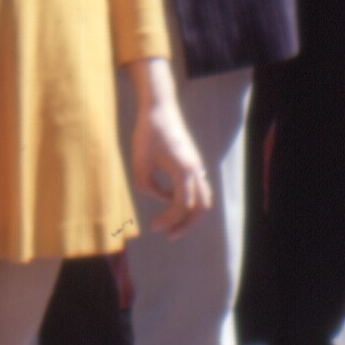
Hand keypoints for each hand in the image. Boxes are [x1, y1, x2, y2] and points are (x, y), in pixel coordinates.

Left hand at [127, 99, 213, 238]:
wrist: (159, 108)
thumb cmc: (147, 134)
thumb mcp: (140, 164)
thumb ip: (148, 187)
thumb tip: (160, 197)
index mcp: (185, 170)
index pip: (182, 205)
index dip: (169, 220)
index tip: (152, 227)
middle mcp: (196, 170)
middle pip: (202, 205)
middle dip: (186, 223)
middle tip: (169, 235)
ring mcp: (196, 165)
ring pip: (203, 197)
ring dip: (189, 213)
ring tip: (171, 223)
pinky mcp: (192, 162)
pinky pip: (197, 187)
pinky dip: (187, 199)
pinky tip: (168, 201)